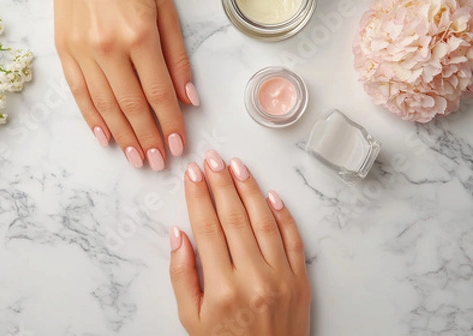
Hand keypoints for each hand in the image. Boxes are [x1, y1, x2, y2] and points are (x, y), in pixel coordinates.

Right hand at [54, 0, 198, 170]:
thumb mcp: (164, 10)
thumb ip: (176, 57)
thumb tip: (187, 99)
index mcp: (138, 36)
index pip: (158, 94)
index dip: (170, 124)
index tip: (178, 145)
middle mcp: (107, 48)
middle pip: (131, 106)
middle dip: (148, 138)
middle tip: (158, 162)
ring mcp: (81, 51)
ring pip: (104, 106)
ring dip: (123, 137)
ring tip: (137, 158)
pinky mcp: (63, 50)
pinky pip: (79, 93)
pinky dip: (91, 119)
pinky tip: (105, 138)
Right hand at [169, 150, 310, 335]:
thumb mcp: (191, 318)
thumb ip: (182, 275)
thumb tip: (178, 235)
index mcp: (222, 288)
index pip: (207, 228)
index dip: (198, 196)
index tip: (193, 174)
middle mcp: (254, 278)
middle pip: (234, 217)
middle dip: (221, 183)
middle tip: (212, 159)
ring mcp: (281, 277)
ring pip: (264, 221)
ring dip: (249, 190)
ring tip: (236, 166)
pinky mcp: (301, 280)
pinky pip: (293, 239)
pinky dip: (282, 215)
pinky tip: (270, 195)